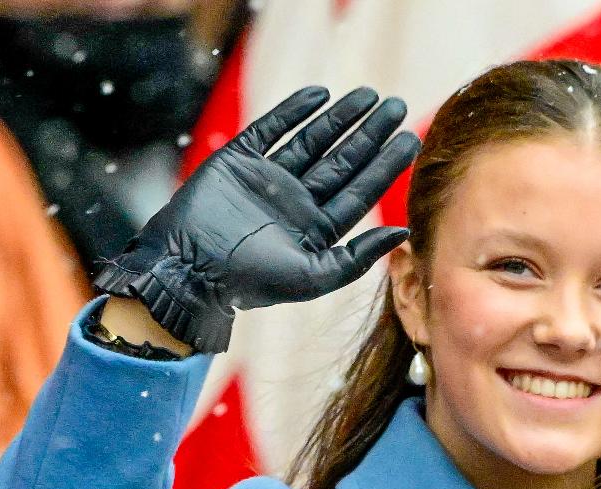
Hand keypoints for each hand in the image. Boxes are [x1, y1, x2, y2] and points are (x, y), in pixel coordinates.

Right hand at [93, 86, 419, 352]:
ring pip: (312, 141)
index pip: (359, 192)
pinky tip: (320, 95)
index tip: (409, 140)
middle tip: (397, 107)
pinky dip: (294, 111)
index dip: (385, 166)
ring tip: (369, 95)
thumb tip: (404, 233)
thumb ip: (358, 257)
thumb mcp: (315, 277)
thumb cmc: (253, 282)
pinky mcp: (238, 161)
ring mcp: (269, 180)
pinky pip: (271, 129)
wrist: (191, 267)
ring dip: (340, 118)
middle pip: (342, 162)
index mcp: (316, 231)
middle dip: (370, 134)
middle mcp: (296, 204)